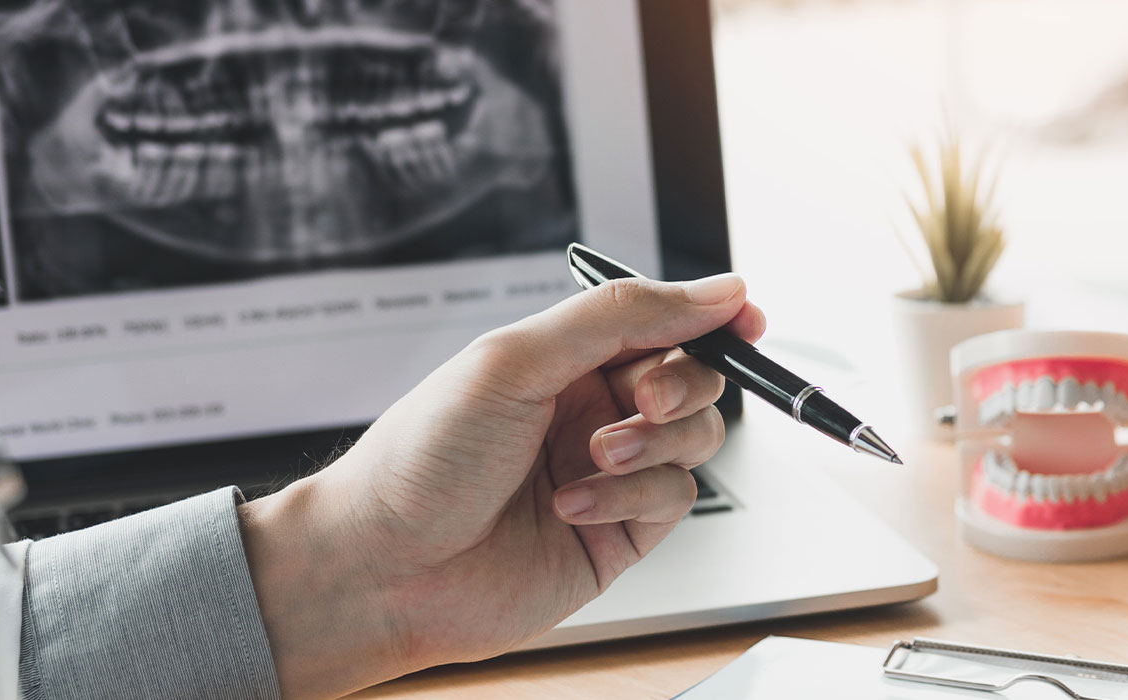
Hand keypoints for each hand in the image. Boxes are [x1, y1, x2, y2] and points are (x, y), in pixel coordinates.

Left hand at [236, 274, 764, 698]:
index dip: (709, 315)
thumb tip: (714, 289)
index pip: (660, 321)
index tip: (744, 317)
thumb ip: (622, 316)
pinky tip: (574, 504)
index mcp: (564, 358)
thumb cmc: (421, 459)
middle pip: (691, 377)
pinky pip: (673, 498)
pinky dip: (632, 495)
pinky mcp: (619, 534)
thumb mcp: (517, 358)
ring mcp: (609, 473)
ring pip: (696, 438)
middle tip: (642, 399)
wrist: (383, 566)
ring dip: (655, 442)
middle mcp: (591, 411)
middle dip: (681, 382)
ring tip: (597, 455)